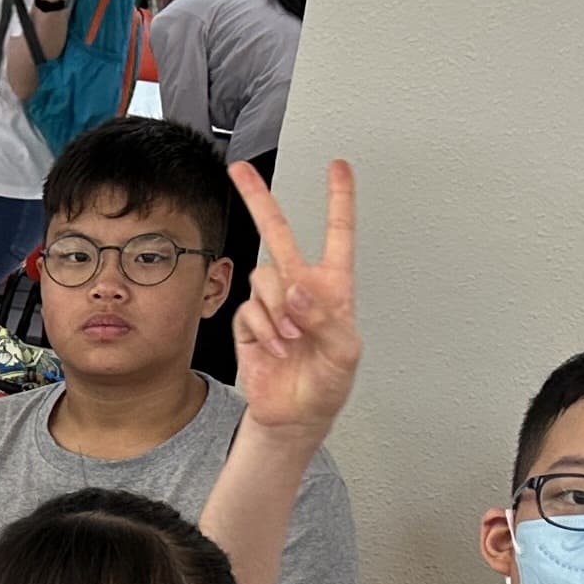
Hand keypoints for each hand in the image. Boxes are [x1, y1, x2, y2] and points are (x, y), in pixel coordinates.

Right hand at [227, 160, 358, 441]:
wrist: (294, 415)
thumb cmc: (327, 383)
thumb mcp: (343, 354)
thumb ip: (324, 317)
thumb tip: (297, 290)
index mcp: (332, 287)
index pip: (337, 234)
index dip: (338, 199)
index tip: (338, 168)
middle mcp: (300, 287)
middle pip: (276, 233)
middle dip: (258, 199)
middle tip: (240, 171)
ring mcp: (273, 304)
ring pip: (262, 279)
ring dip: (276, 311)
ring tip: (291, 339)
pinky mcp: (249, 323)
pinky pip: (247, 311)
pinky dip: (262, 331)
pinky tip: (275, 348)